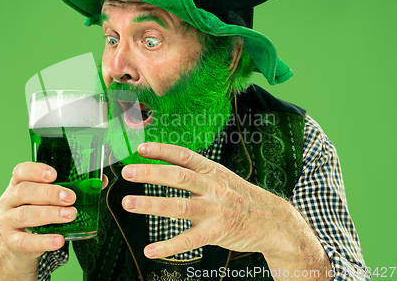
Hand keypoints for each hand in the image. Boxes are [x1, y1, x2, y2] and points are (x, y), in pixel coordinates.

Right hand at [0, 162, 108, 261]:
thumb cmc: (40, 211)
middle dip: (49, 193)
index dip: (36, 170)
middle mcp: (9, 199)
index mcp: (18, 183)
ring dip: (50, 214)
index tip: (54, 174)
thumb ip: (73, 186)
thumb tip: (99, 181)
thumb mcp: (50, 198)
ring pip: (25, 214)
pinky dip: (43, 241)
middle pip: (25, 191)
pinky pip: (25, 241)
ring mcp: (7, 220)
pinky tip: (59, 240)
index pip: (21, 171)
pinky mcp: (12, 241)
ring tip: (70, 215)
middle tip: (71, 197)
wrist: (22, 242)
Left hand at [120, 143, 292, 259]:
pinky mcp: (217, 233)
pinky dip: (168, 246)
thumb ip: (196, 172)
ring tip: (128, 203)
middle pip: (178, 176)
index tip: (141, 148)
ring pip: (179, 206)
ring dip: (151, 204)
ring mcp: (215, 210)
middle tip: (127, 172)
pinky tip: (150, 249)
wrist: (273, 220)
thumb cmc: (240, 196)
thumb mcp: (221, 177)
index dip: (162, 150)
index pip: (184, 155)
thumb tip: (166, 163)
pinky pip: (189, 240)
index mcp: (212, 171)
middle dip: (150, 173)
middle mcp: (212, 187)